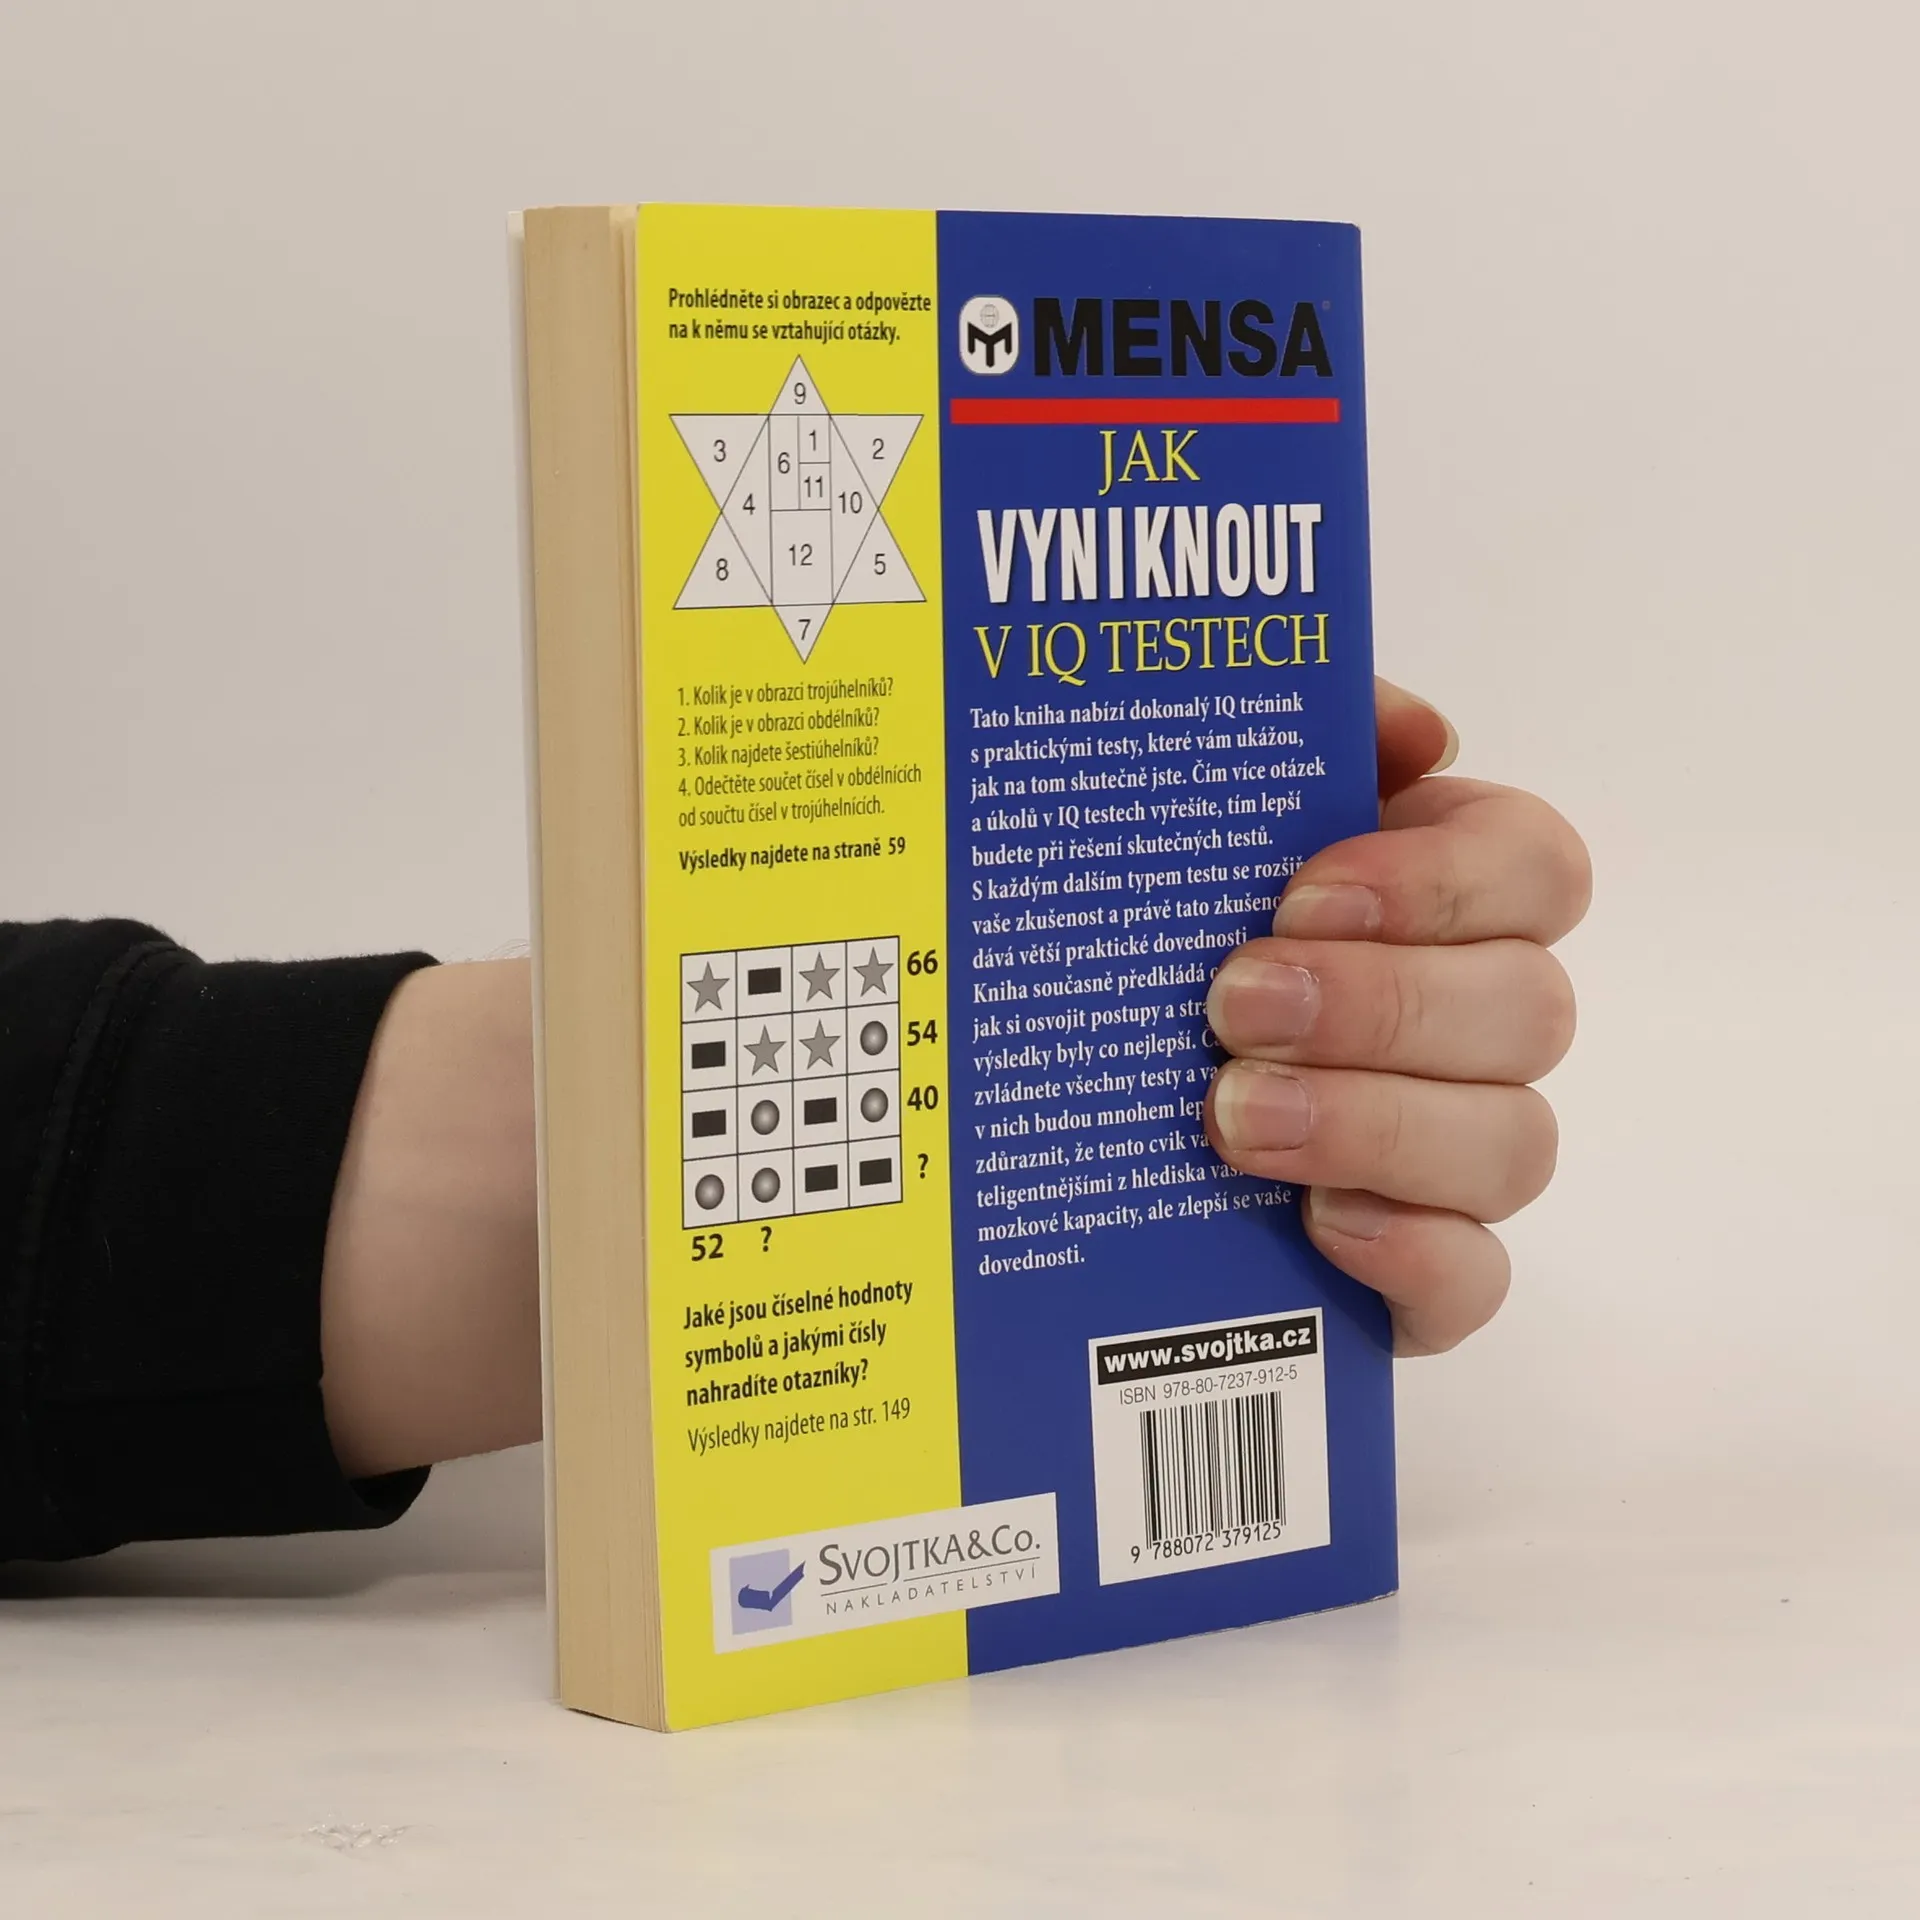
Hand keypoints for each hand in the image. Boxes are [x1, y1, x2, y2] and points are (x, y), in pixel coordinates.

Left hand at [1203, 680, 1589, 1354]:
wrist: (1079, 1119)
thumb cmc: (1158, 943)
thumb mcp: (1199, 824)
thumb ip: (1296, 745)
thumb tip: (1415, 728)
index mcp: (1440, 897)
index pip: (1536, 866)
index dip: (1444, 880)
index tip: (1306, 894)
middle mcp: (1473, 1024)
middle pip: (1531, 1009)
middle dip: (1383, 1005)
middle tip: (1235, 1005)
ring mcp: (1456, 1159)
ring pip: (1514, 1144)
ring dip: (1379, 1124)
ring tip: (1232, 1117)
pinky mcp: (1420, 1274)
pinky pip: (1475, 1281)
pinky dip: (1412, 1255)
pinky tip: (1317, 1224)